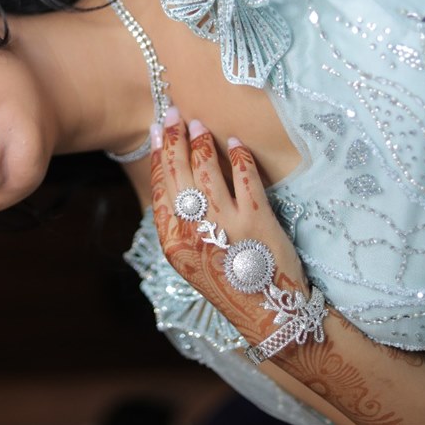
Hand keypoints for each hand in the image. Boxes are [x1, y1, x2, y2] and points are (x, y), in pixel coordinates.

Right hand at [150, 106, 309, 343]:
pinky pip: (244, 177)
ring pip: (207, 170)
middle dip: (174, 138)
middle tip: (174, 113)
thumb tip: (173, 181)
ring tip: (199, 124)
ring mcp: (226, 224)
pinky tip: (236, 143)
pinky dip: (239, 156)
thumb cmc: (227, 281)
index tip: (156, 130)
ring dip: (202, 142)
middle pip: (180, 173)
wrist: (267, 312)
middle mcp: (194, 230)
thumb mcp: (191, 258)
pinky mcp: (257, 220)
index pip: (161, 186)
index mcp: (173, 241)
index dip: (158, 155)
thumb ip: (179, 224)